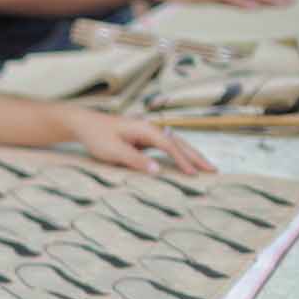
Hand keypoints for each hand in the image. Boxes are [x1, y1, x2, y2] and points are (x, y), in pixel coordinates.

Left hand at [68, 107, 213, 175]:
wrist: (84, 124)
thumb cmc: (97, 137)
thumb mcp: (113, 151)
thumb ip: (135, 160)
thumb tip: (157, 170)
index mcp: (145, 129)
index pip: (170, 146)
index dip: (183, 161)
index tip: (194, 175)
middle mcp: (151, 128)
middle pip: (179, 142)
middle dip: (196, 156)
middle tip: (213, 171)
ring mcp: (148, 133)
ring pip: (175, 144)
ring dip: (190, 155)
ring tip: (205, 168)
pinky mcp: (144, 139)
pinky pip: (166, 147)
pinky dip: (178, 155)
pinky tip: (185, 164)